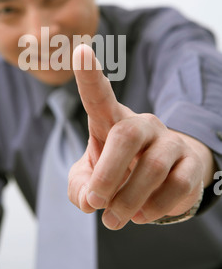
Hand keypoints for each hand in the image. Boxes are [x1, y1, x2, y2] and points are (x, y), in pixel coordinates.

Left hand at [68, 44, 214, 229]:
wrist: (160, 179)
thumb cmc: (118, 170)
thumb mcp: (90, 178)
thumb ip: (80, 187)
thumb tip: (89, 199)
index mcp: (111, 121)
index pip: (99, 95)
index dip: (89, 75)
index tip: (79, 50)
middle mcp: (142, 124)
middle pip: (126, 135)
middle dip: (107, 173)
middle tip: (95, 203)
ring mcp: (168, 141)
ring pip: (152, 166)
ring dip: (128, 200)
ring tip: (114, 219)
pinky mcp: (189, 162)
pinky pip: (175, 185)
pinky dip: (153, 208)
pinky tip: (141, 215)